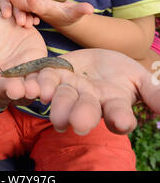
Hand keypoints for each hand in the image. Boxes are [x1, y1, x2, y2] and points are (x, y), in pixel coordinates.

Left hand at [0, 0, 93, 27]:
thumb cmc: (70, 16)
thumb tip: (91, 9)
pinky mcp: (28, 0)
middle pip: (22, 4)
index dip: (33, 1)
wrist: (62, 20)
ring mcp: (30, 5)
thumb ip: (81, 10)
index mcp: (45, 11)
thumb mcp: (76, 13)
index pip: (38, 7)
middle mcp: (35, 9)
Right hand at [0, 11, 46, 110]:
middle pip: (2, 94)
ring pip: (25, 91)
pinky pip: (42, 78)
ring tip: (33, 88)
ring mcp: (19, 77)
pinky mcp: (37, 67)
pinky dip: (45, 81)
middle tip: (14, 89)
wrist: (6, 16)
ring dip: (30, 91)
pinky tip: (47, 81)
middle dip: (8, 92)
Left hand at [0, 48, 159, 135]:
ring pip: (62, 97)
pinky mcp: (54, 73)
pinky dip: (37, 84)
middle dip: (81, 115)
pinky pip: (44, 79)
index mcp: (112, 104)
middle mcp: (89, 100)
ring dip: (57, 104)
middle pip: (85, 109)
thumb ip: (153, 92)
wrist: (100, 60)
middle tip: (78, 123)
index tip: (122, 123)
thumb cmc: (122, 73)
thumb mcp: (141, 79)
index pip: (118, 114)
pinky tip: (33, 87)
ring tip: (51, 105)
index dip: (120, 119)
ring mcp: (69, 88)